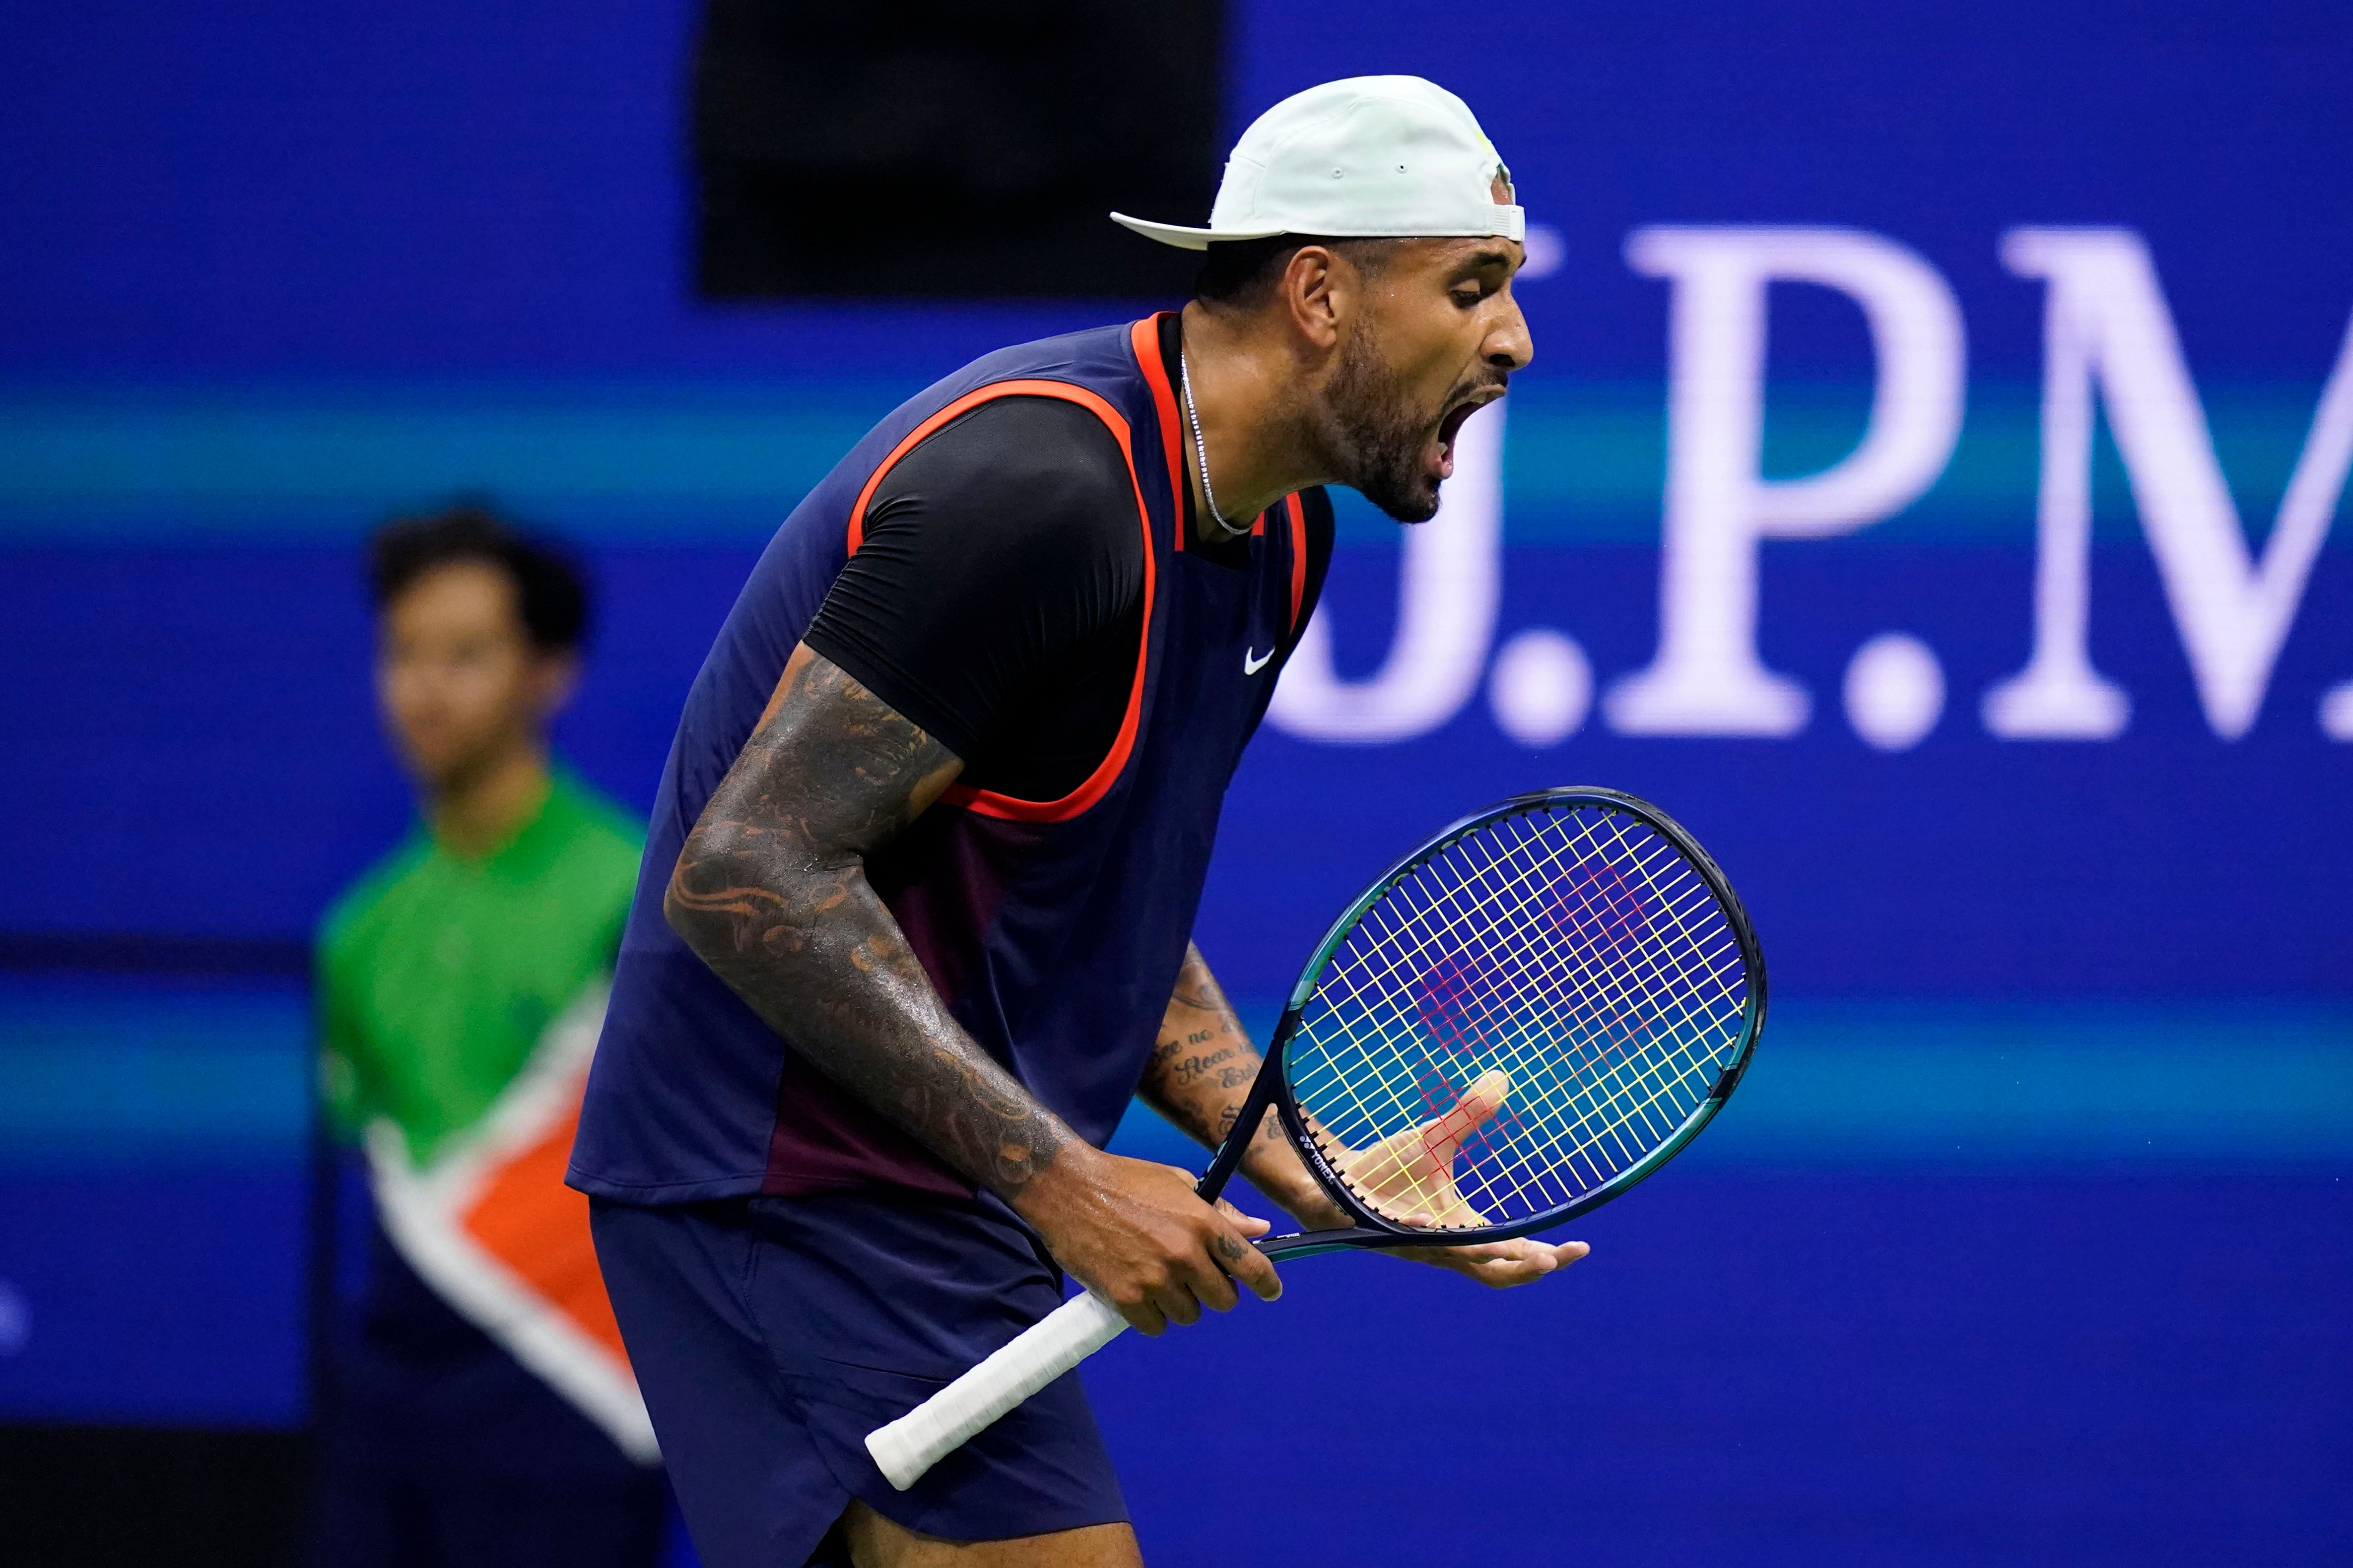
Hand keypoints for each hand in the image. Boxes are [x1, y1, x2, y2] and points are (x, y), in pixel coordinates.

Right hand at [1012, 1146, 1281, 1335]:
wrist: (1067, 1189)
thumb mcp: (1178, 1183)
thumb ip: (1220, 1211)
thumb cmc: (1125, 1180)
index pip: (1251, 1265)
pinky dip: (1151, 1316)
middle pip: (1223, 1299)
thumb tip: (1258, 1229)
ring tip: (1157, 1278)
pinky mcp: (1126, 1299)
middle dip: (1213, 1291)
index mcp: (1202, 1223)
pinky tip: (1138, 1292)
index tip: (1271, 1291)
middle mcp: (1184, 1255)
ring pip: (1189, 1315)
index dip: (1267, 1283)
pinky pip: (1156, 1327)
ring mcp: (1155, 1280)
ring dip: (1179, 1302)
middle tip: (1192, 1276)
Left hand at [1318, 1067, 1589, 1289]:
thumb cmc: (1387, 1169)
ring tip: (1517, 1250)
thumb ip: (1468, 1117)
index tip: (1579, 1246)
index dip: (1546, 1257)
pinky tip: (1431, 1222)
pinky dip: (1418, 1230)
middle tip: (1553, 1257)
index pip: (1511, 1254)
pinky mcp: (1374, 1229)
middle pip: (1493, 1273)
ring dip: (1480, 1255)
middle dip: (1525, 1267)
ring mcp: (1409, 1243)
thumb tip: (1499, 1078)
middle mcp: (1439, 1246)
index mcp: (1460, 1230)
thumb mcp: (1434, 1140)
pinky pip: (1399, 1236)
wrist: (1331, 1175)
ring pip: (1452, 1261)